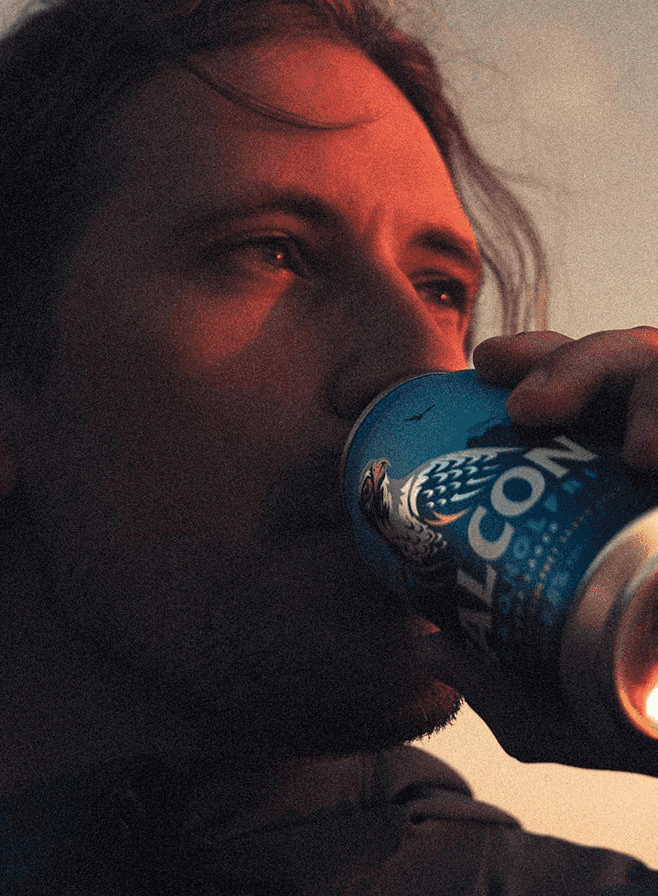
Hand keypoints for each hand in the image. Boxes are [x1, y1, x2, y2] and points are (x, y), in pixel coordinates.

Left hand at [415, 325, 657, 772]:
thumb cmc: (640, 706)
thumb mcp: (564, 707)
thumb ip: (500, 686)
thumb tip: (428, 649)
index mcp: (612, 465)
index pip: (575, 380)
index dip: (534, 357)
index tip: (486, 367)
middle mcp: (657, 443)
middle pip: (620, 362)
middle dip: (571, 365)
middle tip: (527, 410)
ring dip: (649, 402)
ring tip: (639, 454)